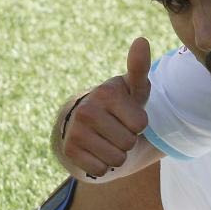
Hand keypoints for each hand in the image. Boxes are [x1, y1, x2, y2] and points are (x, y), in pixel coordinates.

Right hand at [58, 37, 151, 178]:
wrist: (88, 123)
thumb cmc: (118, 105)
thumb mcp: (132, 89)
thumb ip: (139, 68)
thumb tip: (141, 40)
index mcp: (106, 93)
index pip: (140, 124)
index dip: (138, 123)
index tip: (126, 115)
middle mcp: (87, 110)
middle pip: (128, 143)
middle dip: (127, 140)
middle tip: (116, 129)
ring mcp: (75, 130)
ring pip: (116, 159)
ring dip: (117, 154)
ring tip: (107, 140)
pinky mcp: (69, 150)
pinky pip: (101, 170)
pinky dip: (102, 165)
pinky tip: (96, 151)